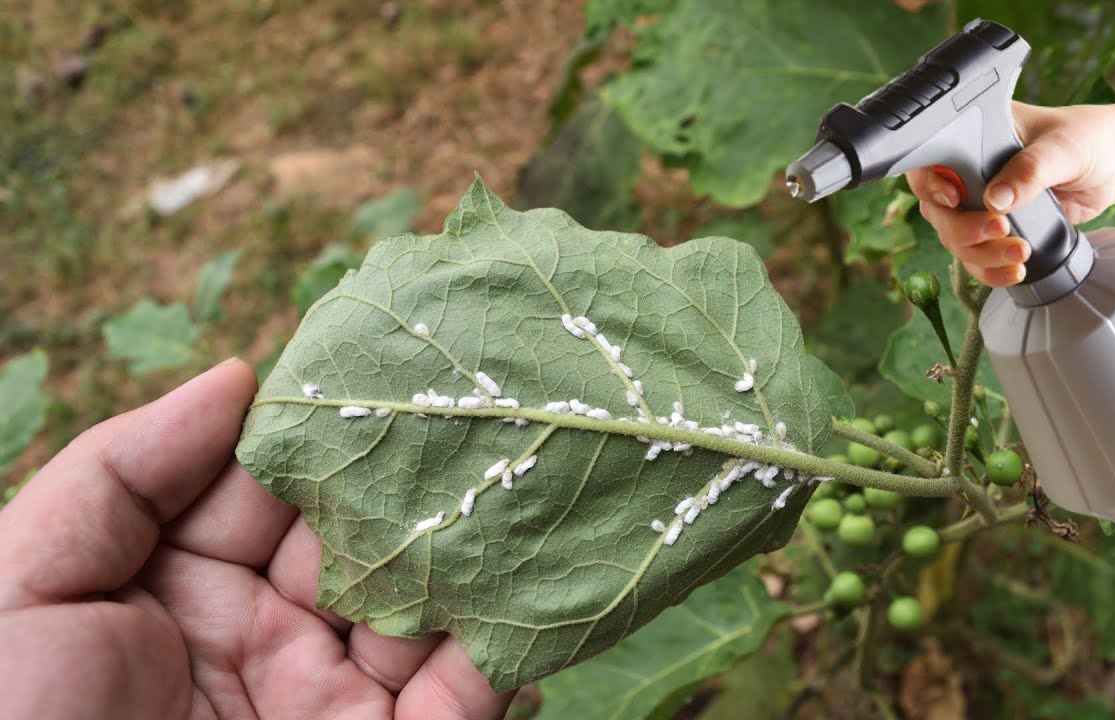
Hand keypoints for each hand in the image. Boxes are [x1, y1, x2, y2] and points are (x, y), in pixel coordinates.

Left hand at [0, 359, 514, 719]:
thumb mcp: (20, 590)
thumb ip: (120, 471)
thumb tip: (241, 375)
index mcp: (185, 581)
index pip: (278, 481)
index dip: (332, 424)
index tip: (395, 359)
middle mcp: (271, 631)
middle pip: (367, 534)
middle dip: (424, 476)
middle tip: (491, 405)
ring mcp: (335, 698)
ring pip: (431, 604)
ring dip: (483, 547)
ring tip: (538, 476)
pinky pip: (469, 696)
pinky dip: (514, 645)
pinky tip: (544, 586)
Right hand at [906, 101, 1114, 286]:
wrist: (1113, 166)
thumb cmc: (1087, 139)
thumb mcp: (1062, 148)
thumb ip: (1030, 171)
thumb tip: (996, 200)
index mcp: (975, 136)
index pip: (931, 161)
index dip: (931, 183)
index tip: (956, 197)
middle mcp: (968, 171)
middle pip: (938, 209)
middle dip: (964, 228)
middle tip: (1000, 229)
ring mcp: (979, 203)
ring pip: (955, 238)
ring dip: (981, 254)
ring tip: (1019, 254)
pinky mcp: (995, 230)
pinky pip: (977, 257)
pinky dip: (991, 270)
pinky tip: (1014, 271)